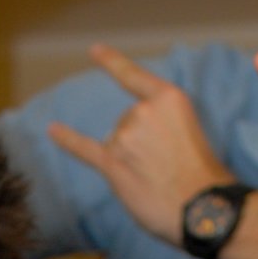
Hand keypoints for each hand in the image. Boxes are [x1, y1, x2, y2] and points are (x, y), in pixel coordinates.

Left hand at [46, 45, 231, 243]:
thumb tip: (133, 147)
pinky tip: (52, 130)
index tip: (94, 51)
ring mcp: (126, 137)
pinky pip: (84, 148)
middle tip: (167, 169)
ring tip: (157, 181)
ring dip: (132, 164)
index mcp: (168, 98)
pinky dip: (67, 139)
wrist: (204, 208)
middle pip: (127, 123)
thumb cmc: (204, 177)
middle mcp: (143, 111)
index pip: (133, 77)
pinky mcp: (113, 164)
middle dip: (142, 147)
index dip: (112, 62)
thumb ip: (162, 127)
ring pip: (117, 145)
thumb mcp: (190, 131)